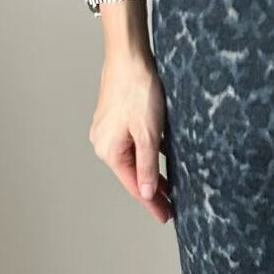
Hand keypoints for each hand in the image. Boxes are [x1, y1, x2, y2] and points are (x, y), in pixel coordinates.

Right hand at [89, 52, 172, 223]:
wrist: (128, 57)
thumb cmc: (137, 90)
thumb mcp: (148, 134)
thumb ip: (147, 166)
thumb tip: (146, 192)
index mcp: (109, 150)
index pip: (134, 185)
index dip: (151, 203)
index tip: (165, 216)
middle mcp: (103, 143)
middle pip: (131, 175)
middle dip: (151, 192)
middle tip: (170, 208)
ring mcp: (107, 131)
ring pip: (131, 161)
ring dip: (149, 175)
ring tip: (167, 191)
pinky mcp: (114, 120)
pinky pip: (131, 147)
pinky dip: (145, 158)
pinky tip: (157, 163)